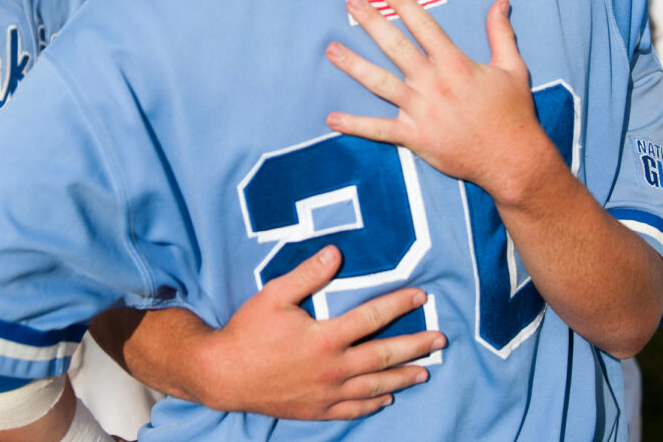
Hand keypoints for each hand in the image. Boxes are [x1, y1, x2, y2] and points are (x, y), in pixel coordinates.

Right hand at [196, 245, 443, 418]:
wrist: (222, 375)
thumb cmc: (247, 331)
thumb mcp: (274, 295)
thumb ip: (308, 275)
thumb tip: (336, 252)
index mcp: (325, 338)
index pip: (372, 317)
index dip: (399, 304)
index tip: (421, 295)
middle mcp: (332, 368)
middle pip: (383, 356)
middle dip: (415, 346)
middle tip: (440, 340)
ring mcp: (326, 393)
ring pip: (374, 386)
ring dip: (402, 378)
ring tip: (424, 371)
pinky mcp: (316, 410)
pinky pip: (352, 409)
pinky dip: (372, 404)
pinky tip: (386, 398)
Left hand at [325, 0, 556, 206]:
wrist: (512, 159)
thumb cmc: (514, 113)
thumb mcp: (512, 68)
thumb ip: (501, 34)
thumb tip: (500, 3)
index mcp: (455, 65)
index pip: (424, 26)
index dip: (404, 3)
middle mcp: (434, 84)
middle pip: (395, 47)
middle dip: (371, 22)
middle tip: (351, 2)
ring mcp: (422, 111)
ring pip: (380, 83)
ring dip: (354, 66)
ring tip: (331, 50)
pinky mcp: (415, 138)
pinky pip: (379, 130)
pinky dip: (355, 126)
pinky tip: (332, 119)